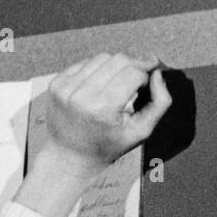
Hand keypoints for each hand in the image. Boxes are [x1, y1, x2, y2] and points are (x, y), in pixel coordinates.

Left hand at [43, 52, 171, 178]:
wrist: (69, 157)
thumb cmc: (108, 145)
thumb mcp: (139, 132)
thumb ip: (159, 103)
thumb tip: (158, 73)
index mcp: (102, 109)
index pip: (134, 73)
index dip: (145, 75)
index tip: (148, 82)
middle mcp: (81, 96)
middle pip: (119, 60)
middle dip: (134, 64)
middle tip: (139, 74)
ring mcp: (66, 89)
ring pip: (102, 58)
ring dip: (114, 66)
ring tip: (117, 85)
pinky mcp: (56, 84)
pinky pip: (85, 63)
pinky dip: (96, 71)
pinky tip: (98, 88)